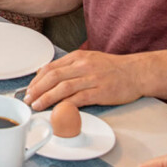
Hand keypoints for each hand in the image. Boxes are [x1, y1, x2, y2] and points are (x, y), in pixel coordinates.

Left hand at [24, 50, 142, 110]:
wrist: (138, 72)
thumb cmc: (113, 68)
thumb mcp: (89, 59)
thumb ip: (68, 65)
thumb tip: (46, 72)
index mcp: (78, 57)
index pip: (50, 67)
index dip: (36, 79)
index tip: (29, 89)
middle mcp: (83, 65)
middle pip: (53, 76)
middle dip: (37, 89)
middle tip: (28, 99)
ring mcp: (92, 78)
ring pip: (63, 87)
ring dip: (46, 98)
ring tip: (37, 105)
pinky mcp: (101, 92)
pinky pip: (79, 98)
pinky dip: (65, 104)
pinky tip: (57, 110)